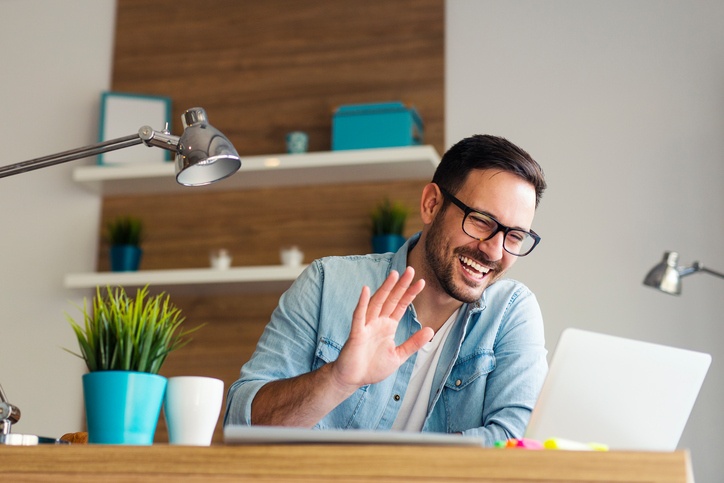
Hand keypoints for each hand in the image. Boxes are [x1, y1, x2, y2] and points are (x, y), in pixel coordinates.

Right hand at [330, 267, 432, 390]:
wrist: (352, 379)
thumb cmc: (372, 367)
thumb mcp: (398, 355)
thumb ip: (413, 343)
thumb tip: (431, 330)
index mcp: (388, 326)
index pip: (401, 306)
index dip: (410, 294)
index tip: (421, 282)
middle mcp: (377, 322)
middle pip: (391, 299)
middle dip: (400, 285)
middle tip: (411, 270)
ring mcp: (366, 326)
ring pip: (377, 303)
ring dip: (385, 289)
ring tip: (394, 274)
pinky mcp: (356, 333)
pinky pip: (359, 316)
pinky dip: (362, 303)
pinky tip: (365, 290)